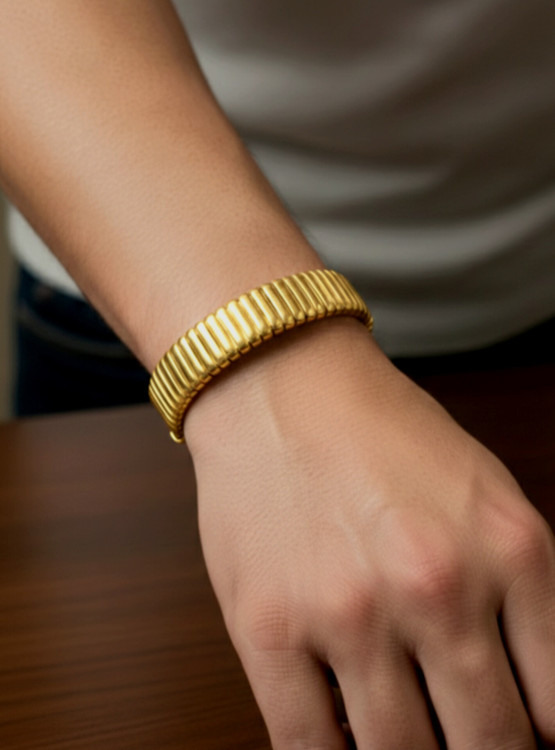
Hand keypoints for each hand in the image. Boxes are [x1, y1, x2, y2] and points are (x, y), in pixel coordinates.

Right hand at [185, 317, 554, 748]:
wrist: (280, 383)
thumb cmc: (379, 431)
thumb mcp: (485, 495)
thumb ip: (516, 598)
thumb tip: (521, 698)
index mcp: (509, 551)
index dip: (539, 742)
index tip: (519, 741)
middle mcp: (436, 588)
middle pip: (488, 746)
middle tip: (460, 738)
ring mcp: (347, 613)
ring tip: (402, 735)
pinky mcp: (267, 626)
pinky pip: (306, 746)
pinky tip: (340, 740)